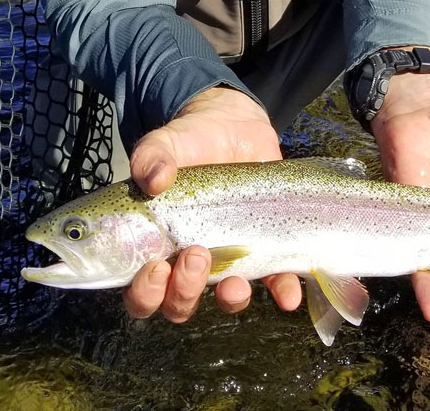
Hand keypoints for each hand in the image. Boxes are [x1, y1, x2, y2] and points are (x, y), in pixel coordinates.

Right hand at [121, 86, 302, 323]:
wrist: (232, 126)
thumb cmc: (188, 142)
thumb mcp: (163, 144)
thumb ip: (150, 157)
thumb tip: (154, 180)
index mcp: (156, 246)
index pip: (141, 292)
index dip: (146, 294)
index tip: (156, 267)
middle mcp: (189, 261)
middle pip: (179, 303)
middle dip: (185, 291)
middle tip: (195, 253)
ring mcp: (229, 257)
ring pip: (225, 297)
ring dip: (230, 297)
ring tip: (234, 282)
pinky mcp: (265, 247)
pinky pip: (275, 279)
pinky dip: (282, 291)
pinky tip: (288, 296)